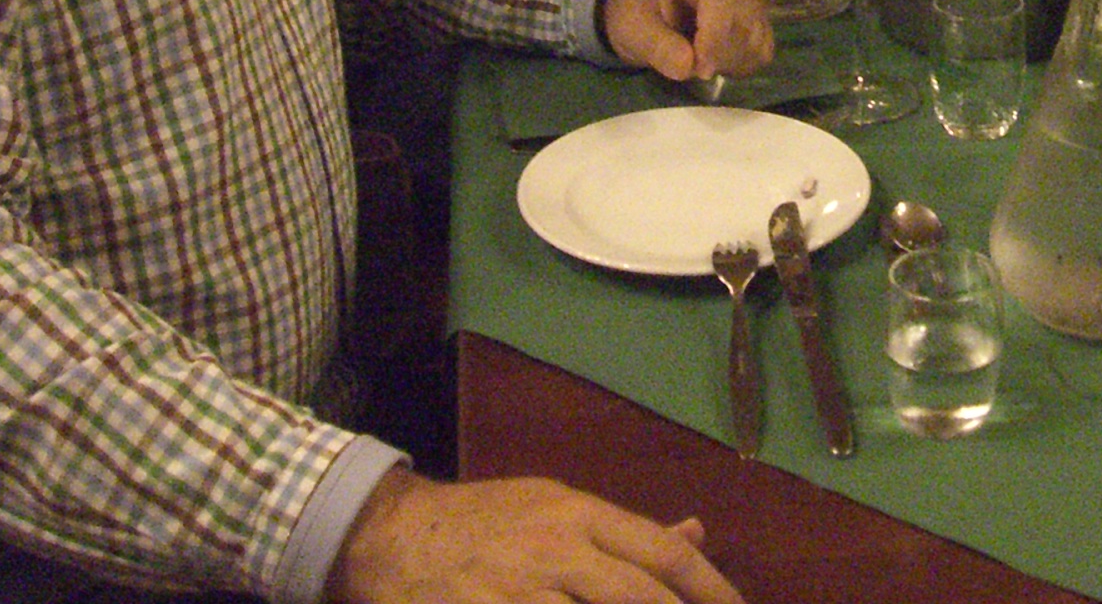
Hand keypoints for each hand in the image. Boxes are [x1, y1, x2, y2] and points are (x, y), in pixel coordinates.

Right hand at [327, 468, 745, 602]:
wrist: (391, 536)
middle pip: (636, 596)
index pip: (662, 554)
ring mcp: (515, 592)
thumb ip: (624, 532)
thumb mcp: (556, 507)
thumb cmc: (487, 521)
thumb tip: (697, 533)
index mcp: (578, 515)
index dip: (710, 588)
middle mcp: (554, 551)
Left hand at [600, 0, 773, 81]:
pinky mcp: (755, 5)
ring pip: (757, 30)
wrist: (646, 7)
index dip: (715, 39)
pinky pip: (764, 39)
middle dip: (722, 53)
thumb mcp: (632, 29)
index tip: (700, 71)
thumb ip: (657, 47)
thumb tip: (688, 67)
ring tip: (705, 64)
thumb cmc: (636, 12)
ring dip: (734, 58)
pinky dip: (746, 58)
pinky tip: (722, 61)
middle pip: (743, 16)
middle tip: (696, 71)